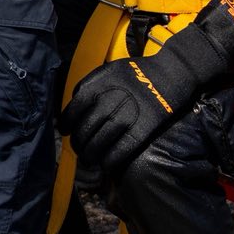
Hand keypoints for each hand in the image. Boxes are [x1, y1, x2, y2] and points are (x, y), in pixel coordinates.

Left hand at [62, 57, 178, 178]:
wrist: (168, 75)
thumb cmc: (136, 72)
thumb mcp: (107, 70)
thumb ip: (88, 86)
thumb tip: (72, 104)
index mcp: (94, 89)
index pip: (70, 115)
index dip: (66, 126)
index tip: (66, 131)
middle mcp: (105, 105)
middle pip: (82, 134)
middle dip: (78, 144)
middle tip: (80, 148)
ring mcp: (121, 121)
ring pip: (95, 148)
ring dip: (90, 156)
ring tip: (90, 158)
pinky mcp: (138, 134)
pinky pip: (115, 155)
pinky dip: (107, 163)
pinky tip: (106, 163)